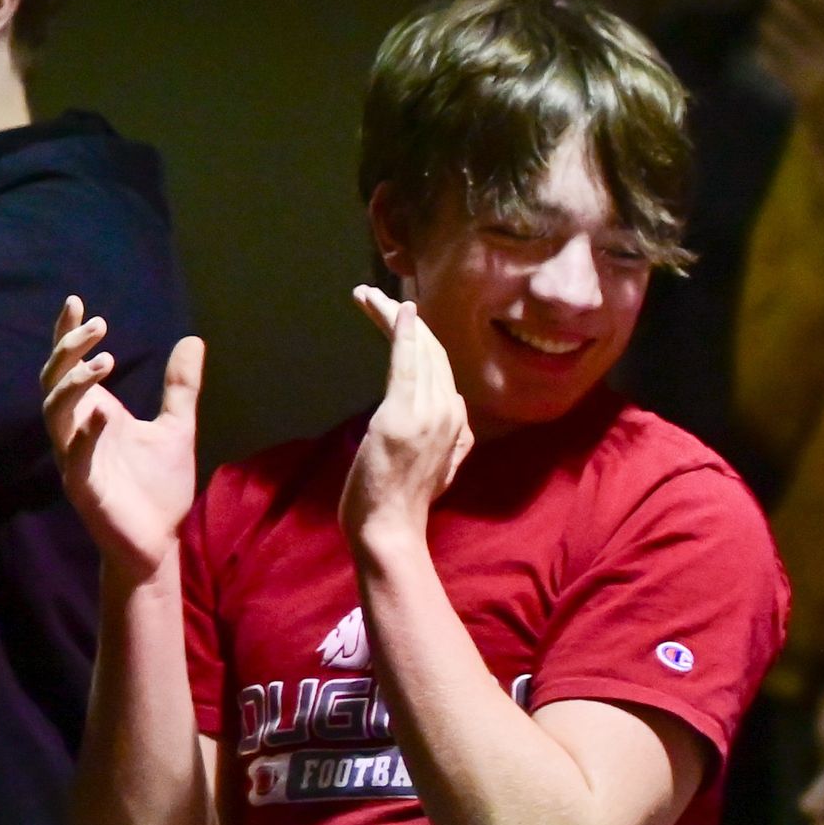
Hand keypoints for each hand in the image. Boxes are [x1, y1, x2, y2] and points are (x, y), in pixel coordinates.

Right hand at [41, 298, 208, 580]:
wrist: (159, 542)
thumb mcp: (177, 428)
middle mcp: (77, 430)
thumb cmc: (158, 488)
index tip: (75, 301)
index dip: (67, 335)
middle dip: (69, 351)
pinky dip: (84, 435)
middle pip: (54, 381)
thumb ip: (180, 388)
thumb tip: (192, 339)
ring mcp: (75, 458)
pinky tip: (102, 414)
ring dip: (73, 385)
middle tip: (98, 326)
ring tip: (103, 361)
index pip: (70, 366)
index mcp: (94, 414)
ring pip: (54, 413)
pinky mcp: (83, 488)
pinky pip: (75, 457)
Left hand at [342, 286, 471, 554]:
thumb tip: (457, 416)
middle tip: (371, 295)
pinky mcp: (402, 414)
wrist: (391, 530)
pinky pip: (407, 363)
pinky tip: (398, 310)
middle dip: (402, 319)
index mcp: (457, 423)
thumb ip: (449, 440)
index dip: (419, 338)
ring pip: (417, 350)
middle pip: (430, 351)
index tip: (395, 316)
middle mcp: (450, 412)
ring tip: (366, 295)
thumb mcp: (439, 469)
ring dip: (392, 317)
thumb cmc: (403, 505)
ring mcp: (429, 412)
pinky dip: (403, 332)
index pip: (439, 368)